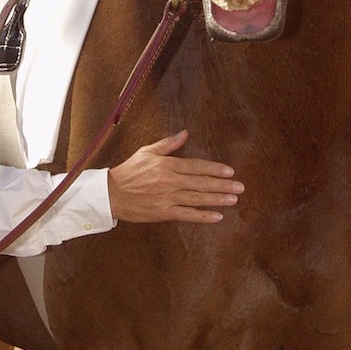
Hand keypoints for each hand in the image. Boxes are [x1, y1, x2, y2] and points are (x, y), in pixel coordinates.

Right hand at [107, 130, 243, 223]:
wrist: (111, 194)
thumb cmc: (129, 171)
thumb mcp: (147, 152)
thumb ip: (168, 144)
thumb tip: (185, 133)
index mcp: (166, 165)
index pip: (195, 166)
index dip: (213, 169)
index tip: (229, 171)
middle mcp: (169, 181)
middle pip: (200, 182)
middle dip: (222, 185)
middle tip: (240, 187)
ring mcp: (167, 198)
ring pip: (196, 198)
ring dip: (216, 199)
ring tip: (233, 199)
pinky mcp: (163, 212)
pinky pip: (186, 214)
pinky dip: (202, 216)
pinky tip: (217, 216)